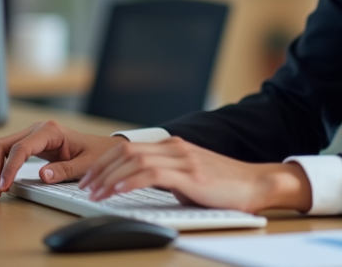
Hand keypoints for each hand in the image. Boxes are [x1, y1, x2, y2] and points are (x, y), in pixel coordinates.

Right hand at [0, 120, 125, 199]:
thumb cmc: (96, 154)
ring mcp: (31, 135)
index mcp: (50, 131)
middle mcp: (37, 129)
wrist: (101, 148)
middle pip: (1, 144)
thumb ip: (65, 170)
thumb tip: (43, 175)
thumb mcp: (86, 164)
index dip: (9, 168)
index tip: (4, 186)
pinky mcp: (29, 144)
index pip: (20, 147)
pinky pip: (6, 153)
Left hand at [79, 136, 312, 213]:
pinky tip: (118, 191)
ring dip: (109, 177)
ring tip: (95, 194)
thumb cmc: (225, 186)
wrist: (256, 184)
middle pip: (126, 151)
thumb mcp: (189, 178)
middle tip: (85, 187)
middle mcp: (175, 148)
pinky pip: (152, 174)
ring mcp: (183, 159)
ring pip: (135, 160)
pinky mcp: (190, 174)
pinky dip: (129, 181)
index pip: (129, 148)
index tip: (90, 179)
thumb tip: (142, 187)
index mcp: (173, 146)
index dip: (105, 163)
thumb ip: (167, 177)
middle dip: (100, 169)